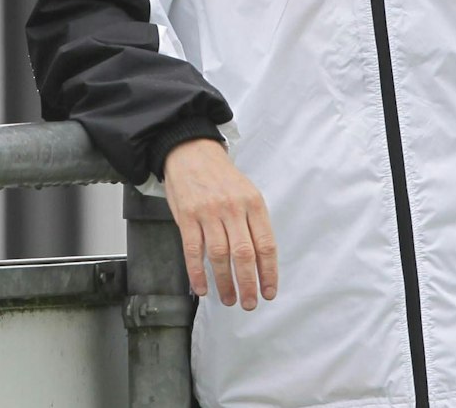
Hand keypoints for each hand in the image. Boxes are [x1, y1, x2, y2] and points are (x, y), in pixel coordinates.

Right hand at [161, 138, 277, 309]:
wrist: (190, 151)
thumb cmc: (220, 177)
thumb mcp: (246, 192)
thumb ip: (253, 222)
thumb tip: (261, 261)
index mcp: (253, 203)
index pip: (266, 244)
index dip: (269, 273)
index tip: (268, 292)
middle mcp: (233, 208)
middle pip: (244, 253)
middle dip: (248, 283)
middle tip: (249, 303)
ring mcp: (209, 212)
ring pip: (219, 255)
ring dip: (224, 282)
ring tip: (228, 299)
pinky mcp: (187, 216)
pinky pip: (194, 250)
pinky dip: (198, 272)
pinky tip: (202, 288)